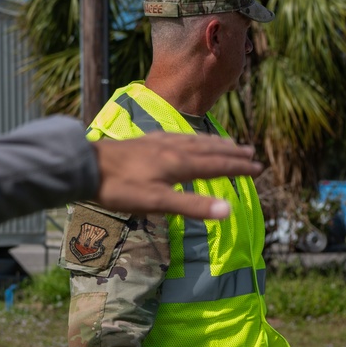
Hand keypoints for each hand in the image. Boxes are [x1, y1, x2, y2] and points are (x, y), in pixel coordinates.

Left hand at [93, 133, 264, 219]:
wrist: (86, 166)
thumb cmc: (120, 189)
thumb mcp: (157, 203)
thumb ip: (192, 206)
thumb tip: (229, 210)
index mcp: (180, 164)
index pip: (217, 165)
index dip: (238, 168)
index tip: (258, 168)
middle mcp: (173, 148)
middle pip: (209, 149)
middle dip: (231, 152)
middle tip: (251, 153)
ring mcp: (159, 142)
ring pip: (194, 140)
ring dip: (214, 143)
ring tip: (228, 142)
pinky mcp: (145, 141)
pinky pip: (178, 136)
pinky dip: (193, 138)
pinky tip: (186, 138)